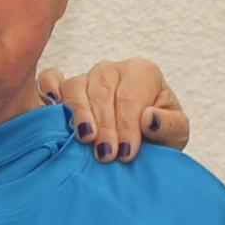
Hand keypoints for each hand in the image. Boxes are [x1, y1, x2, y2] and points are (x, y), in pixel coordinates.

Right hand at [41, 58, 189, 160]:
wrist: (141, 143)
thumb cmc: (159, 134)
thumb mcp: (176, 134)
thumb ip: (169, 125)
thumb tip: (149, 118)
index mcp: (142, 72)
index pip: (130, 96)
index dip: (127, 125)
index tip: (127, 153)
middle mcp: (112, 69)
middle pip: (102, 91)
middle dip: (105, 125)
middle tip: (107, 155)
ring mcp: (87, 77)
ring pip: (76, 87)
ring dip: (80, 114)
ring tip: (86, 139)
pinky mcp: (65, 88)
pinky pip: (50, 78)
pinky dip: (48, 87)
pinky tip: (53, 103)